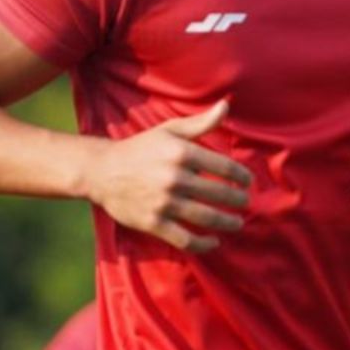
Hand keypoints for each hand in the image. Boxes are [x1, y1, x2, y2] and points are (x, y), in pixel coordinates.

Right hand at [81, 100, 250, 252]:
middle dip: (238, 201)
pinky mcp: (153, 223)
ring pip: (206, 217)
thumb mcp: (169, 130)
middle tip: (245, 203)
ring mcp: (163, 202)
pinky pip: (185, 239)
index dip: (242, 176)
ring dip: (227, 223)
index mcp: (181, 153)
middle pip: (219, 194)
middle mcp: (174, 178)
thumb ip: (200, 122)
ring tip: (237, 223)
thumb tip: (226, 105)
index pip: (224, 167)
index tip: (248, 182)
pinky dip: (203, 244)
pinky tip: (214, 242)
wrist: (102, 171)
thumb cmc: (141, 148)